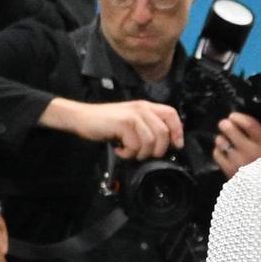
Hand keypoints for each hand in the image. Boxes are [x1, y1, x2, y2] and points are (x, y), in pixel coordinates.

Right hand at [48, 99, 184, 159]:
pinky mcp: (124, 123)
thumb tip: (166, 144)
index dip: (177, 131)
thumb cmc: (107, 123)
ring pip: (151, 141)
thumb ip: (147, 126)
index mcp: (146, 106)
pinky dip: (128, 153)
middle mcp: (142, 108)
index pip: (172, 114)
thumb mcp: (131, 121)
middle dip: (157, 150)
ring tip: (129, 152)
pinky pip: (135, 145)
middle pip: (164, 133)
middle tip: (143, 154)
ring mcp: (133, 115)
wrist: (82, 118)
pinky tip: (120, 150)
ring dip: (140, 153)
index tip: (176, 146)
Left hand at [212, 111, 260, 178]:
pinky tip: (225, 152)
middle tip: (226, 124)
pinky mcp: (228, 170)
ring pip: (221, 141)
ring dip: (221, 138)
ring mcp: (236, 161)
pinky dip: (218, 151)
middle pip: (229, 129)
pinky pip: (216, 154)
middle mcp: (249, 151)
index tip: (234, 115)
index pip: (249, 125)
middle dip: (225, 124)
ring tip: (226, 140)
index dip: (239, 117)